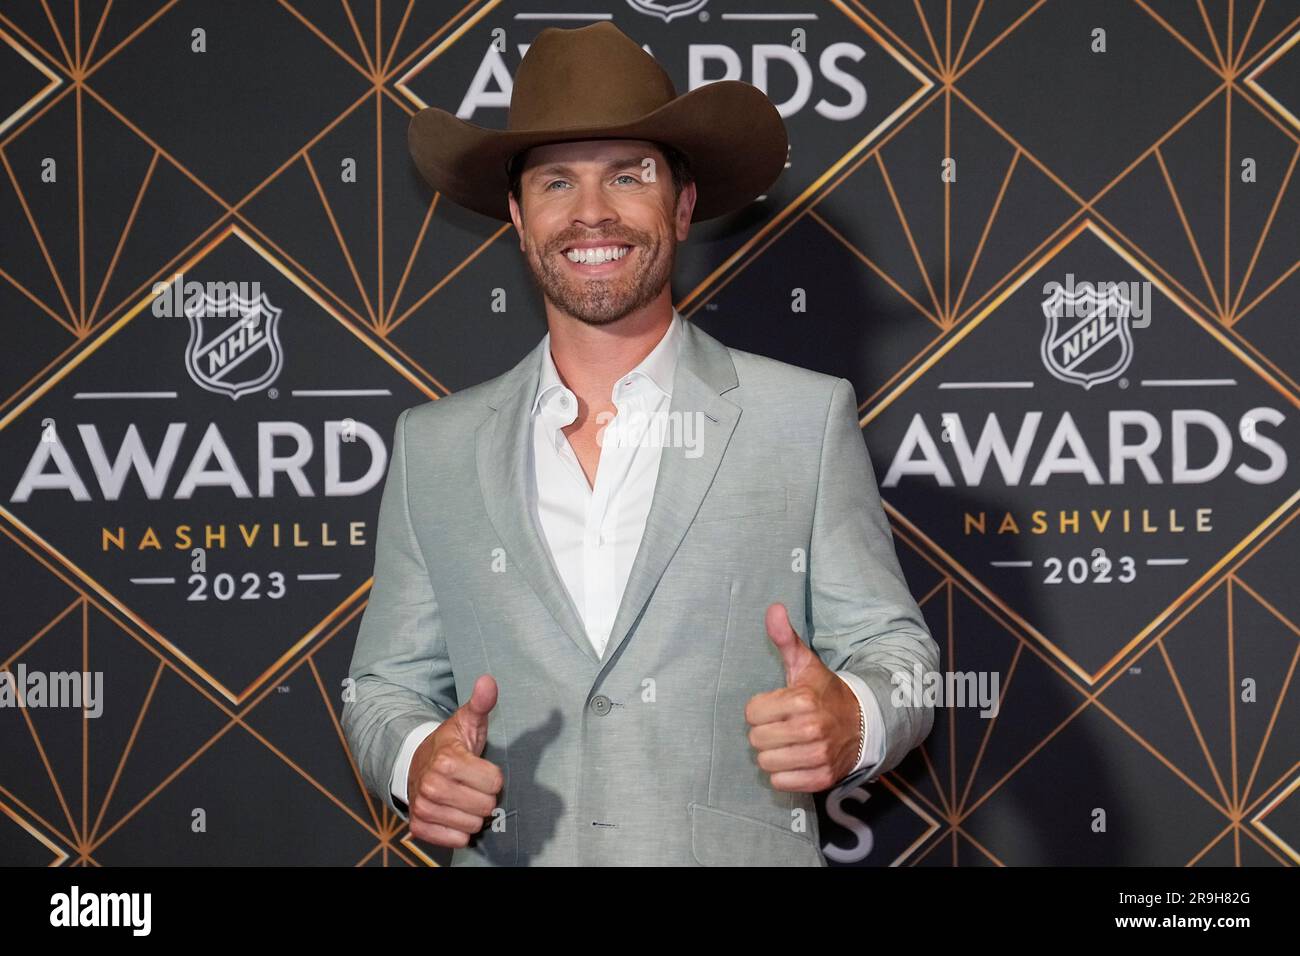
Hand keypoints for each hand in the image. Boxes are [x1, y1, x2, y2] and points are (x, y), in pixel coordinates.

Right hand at [406, 674, 504, 847]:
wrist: (417, 764)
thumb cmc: (451, 745)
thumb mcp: (468, 721)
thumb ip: (482, 702)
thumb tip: (488, 681)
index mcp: (448, 760)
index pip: (494, 782)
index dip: (492, 776)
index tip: (480, 768)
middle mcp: (432, 785)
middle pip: (485, 806)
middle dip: (484, 796)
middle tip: (471, 784)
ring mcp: (424, 807)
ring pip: (472, 825)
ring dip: (472, 814)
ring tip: (463, 797)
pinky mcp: (419, 825)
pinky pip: (455, 840)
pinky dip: (459, 831)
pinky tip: (454, 814)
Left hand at [744, 603, 862, 791]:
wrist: (863, 722)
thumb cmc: (825, 692)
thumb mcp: (805, 664)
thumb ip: (785, 638)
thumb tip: (773, 608)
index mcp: (802, 700)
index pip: (751, 712)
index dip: (760, 709)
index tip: (776, 706)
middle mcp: (810, 729)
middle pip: (756, 740)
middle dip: (765, 732)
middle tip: (782, 725)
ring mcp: (818, 756)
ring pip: (766, 763)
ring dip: (773, 754)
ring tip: (788, 742)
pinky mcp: (822, 778)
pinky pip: (781, 783)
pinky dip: (784, 775)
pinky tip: (795, 759)